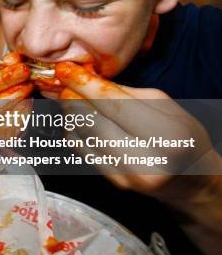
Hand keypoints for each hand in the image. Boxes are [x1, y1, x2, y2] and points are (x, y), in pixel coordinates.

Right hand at [0, 52, 32, 145]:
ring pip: (4, 124)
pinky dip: (22, 117)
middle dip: (14, 92)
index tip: (20, 68)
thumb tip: (13, 60)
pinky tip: (27, 104)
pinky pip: (12, 133)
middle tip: (28, 79)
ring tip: (29, 90)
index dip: (1, 80)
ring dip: (21, 105)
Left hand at [55, 61, 220, 197]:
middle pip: (93, 123)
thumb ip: (124, 93)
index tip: (66, 71)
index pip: (114, 105)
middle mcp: (147, 161)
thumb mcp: (163, 105)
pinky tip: (77, 119)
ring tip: (69, 98)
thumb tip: (88, 80)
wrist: (191, 178)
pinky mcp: (115, 183)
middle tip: (63, 84)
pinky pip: (83, 152)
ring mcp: (129, 176)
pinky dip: (75, 132)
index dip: (85, 85)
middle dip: (73, 99)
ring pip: (84, 138)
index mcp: (167, 136)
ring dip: (71, 114)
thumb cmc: (181, 134)